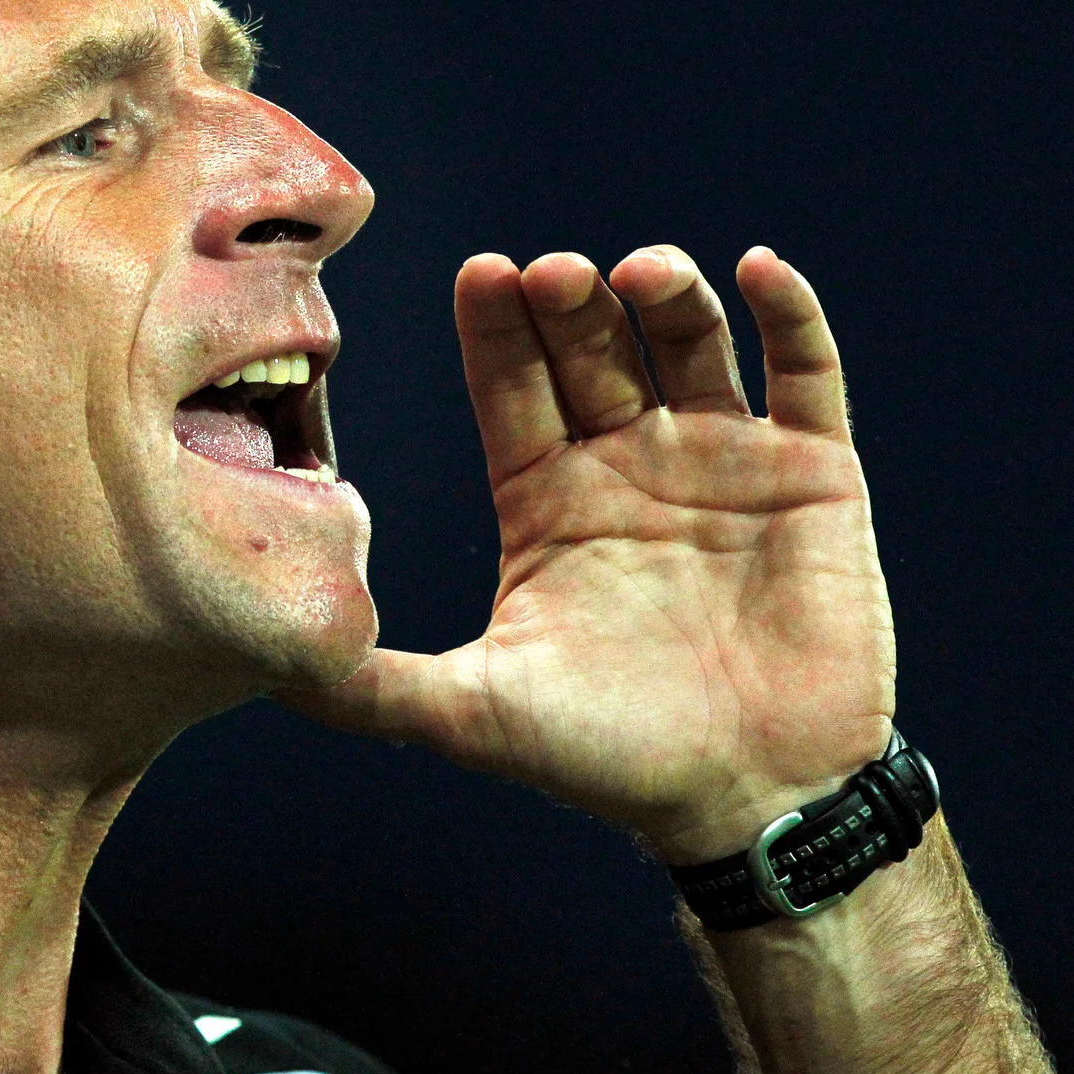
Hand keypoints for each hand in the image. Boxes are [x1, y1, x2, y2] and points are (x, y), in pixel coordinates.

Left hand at [287, 245, 895, 864]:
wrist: (752, 803)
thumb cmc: (610, 761)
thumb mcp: (472, 716)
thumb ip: (369, 685)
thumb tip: (258, 667)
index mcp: (547, 498)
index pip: (512, 388)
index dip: (496, 333)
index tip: (480, 274)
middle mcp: (629, 463)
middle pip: (592, 349)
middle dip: (569, 305)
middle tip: (551, 275)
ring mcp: (724, 461)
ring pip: (691, 343)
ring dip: (668, 295)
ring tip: (642, 273)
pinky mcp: (815, 476)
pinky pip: (806, 377)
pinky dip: (792, 320)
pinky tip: (764, 270)